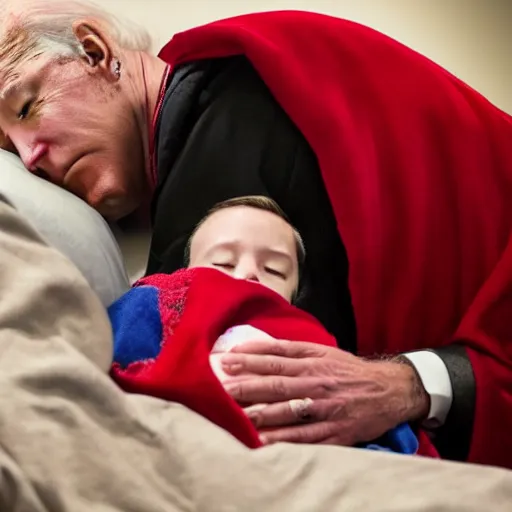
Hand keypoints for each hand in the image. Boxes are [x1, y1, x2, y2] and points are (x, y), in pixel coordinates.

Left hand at [221, 340, 429, 445]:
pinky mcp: (334, 433)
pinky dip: (283, 440)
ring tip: (234, 415)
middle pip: (277, 386)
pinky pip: (304, 438)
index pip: (275, 360)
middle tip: (221, 388)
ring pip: (288, 412)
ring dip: (259, 414)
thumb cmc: (348, 370)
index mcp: (313, 363)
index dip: (249, 360)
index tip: (225, 361)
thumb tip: (259, 347)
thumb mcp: (323, 351)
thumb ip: (291, 350)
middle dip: (246, 387)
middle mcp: (317, 385)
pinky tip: (263, 441)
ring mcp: (325, 410)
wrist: (388, 390)